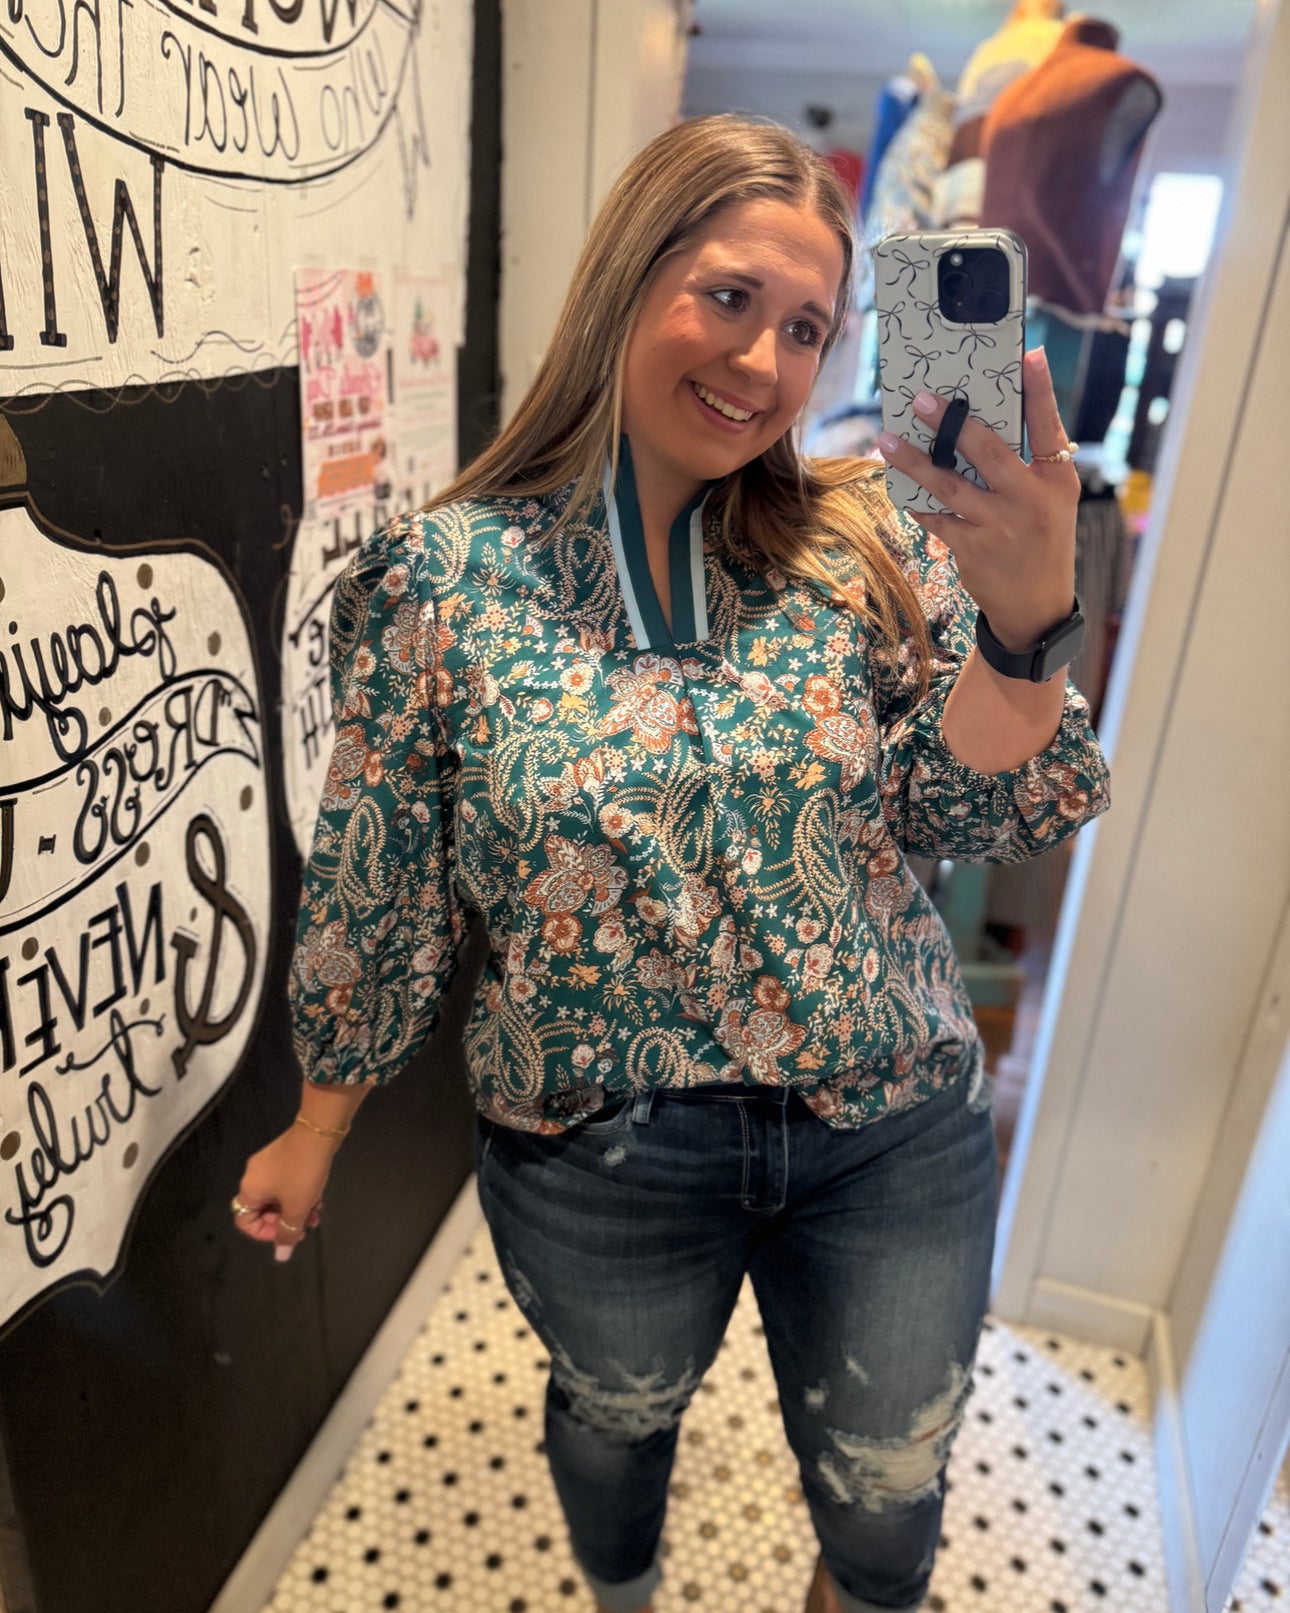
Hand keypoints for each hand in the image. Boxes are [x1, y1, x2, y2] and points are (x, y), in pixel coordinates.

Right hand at [233, 1125, 333, 1262]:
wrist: (318, 1131)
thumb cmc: (303, 1173)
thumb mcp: (297, 1207)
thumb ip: (288, 1233)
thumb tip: (281, 1256)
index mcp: (249, 1190)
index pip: (245, 1222)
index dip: (265, 1233)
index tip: (288, 1233)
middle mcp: (253, 1177)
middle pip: (263, 1210)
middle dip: (286, 1221)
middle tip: (307, 1225)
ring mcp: (268, 1164)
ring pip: (278, 1197)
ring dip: (296, 1208)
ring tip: (317, 1213)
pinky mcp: (283, 1157)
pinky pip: (286, 1183)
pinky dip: (299, 1193)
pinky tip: (318, 1197)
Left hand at [876, 348, 1077, 649]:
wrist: (1036, 606)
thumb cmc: (1041, 539)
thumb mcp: (1050, 500)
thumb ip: (1028, 464)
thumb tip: (984, 421)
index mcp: (1056, 480)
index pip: (1050, 428)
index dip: (1041, 391)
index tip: (1030, 355)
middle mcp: (1030, 500)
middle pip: (989, 452)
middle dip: (954, 424)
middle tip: (923, 400)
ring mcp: (1000, 526)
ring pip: (950, 485)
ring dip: (915, 462)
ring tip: (887, 440)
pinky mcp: (973, 548)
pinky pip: (936, 517)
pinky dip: (916, 500)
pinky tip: (898, 485)